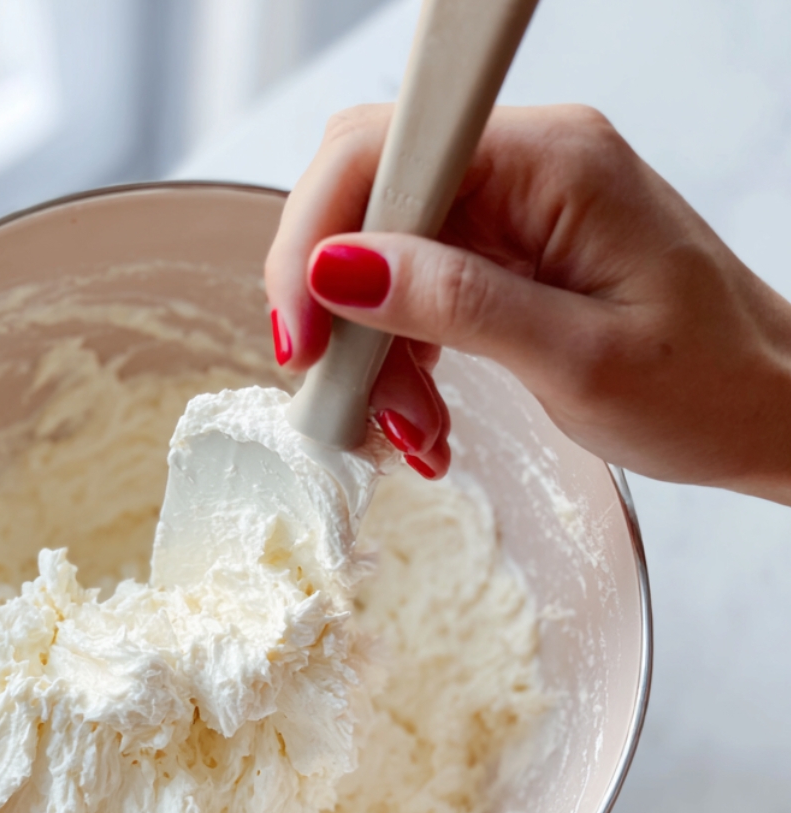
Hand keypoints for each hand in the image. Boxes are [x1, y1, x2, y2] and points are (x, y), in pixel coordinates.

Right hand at [266, 103, 790, 502]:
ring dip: (371, 348)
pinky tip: (423, 413)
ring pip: (379, 253)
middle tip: (345, 393)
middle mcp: (527, 165)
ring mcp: (513, 207)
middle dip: (335, 302)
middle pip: (367, 196)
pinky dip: (399, 355)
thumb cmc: (705, 387)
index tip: (304, 337)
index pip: (382, 148)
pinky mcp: (505, 251)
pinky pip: (413, 286)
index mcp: (553, 163)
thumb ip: (456, 305)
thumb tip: (340, 268)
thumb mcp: (578, 360)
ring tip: (410, 426)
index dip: (315, 236)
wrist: (766, 408)